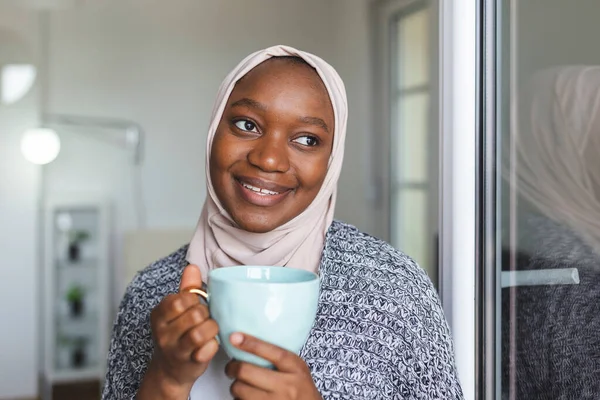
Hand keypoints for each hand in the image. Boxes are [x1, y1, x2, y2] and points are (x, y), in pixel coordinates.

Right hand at [140, 264, 218, 397]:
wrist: (170, 371)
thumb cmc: (177, 335)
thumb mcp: (177, 311)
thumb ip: (186, 289)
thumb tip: (192, 267)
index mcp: (159, 316)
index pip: (180, 299)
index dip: (194, 301)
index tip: (194, 306)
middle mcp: (163, 333)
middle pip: (194, 314)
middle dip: (205, 314)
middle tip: (204, 319)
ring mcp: (175, 350)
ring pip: (200, 332)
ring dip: (211, 329)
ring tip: (210, 330)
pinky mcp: (189, 364)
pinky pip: (207, 350)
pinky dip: (213, 346)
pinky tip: (210, 345)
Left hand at [225, 333, 321, 399]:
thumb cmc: (301, 391)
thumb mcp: (298, 371)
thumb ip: (280, 359)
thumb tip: (250, 343)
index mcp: (295, 369)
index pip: (271, 351)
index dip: (250, 343)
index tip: (234, 337)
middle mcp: (286, 386)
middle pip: (246, 371)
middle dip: (232, 368)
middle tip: (231, 367)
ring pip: (239, 389)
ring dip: (236, 386)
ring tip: (241, 385)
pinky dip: (239, 399)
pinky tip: (247, 398)